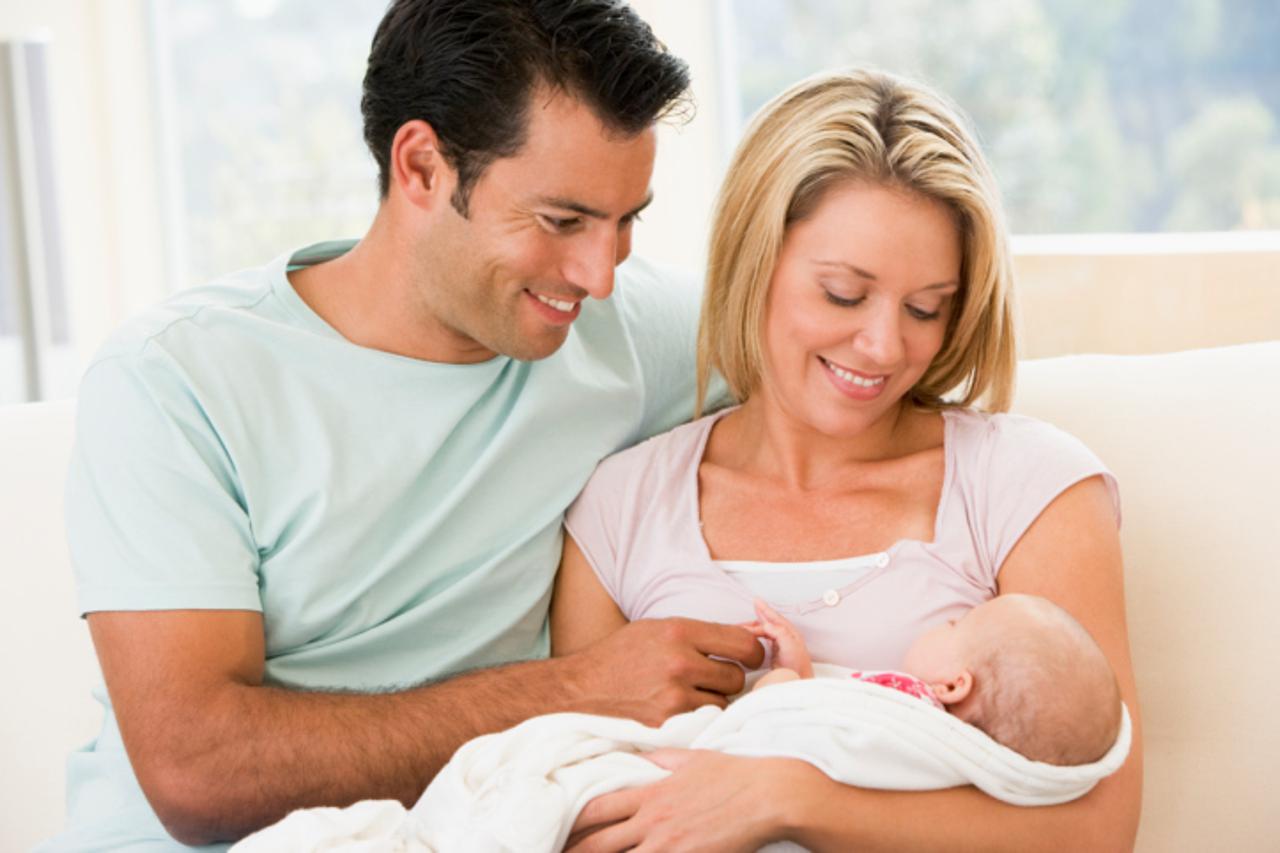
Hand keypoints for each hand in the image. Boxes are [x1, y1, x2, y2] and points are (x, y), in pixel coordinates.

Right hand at [562, 618, 764, 724]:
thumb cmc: (622, 655)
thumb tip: (753, 632)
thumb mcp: (658, 628)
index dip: (753, 651)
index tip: (751, 656)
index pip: (742, 642)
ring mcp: (674, 696)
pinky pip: (704, 721)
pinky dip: (698, 716)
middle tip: (710, 676)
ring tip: (687, 691)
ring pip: (723, 702)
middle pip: (737, 676)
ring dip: (713, 699)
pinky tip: (679, 708)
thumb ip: (702, 633)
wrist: (582, 689)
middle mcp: (679, 662)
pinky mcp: (668, 723)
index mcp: (679, 631)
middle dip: (729, 677)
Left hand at [566, 749, 806, 852]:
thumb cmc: (733, 773)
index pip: (596, 809)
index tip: (558, 830)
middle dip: (575, 852)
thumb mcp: (690, 758)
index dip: (572, 823)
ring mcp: (670, 845)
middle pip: (598, 844)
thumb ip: (658, 760)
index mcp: (650, 793)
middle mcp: (653, 822)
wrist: (770, 794)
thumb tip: (636, 756)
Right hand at [743, 599, 813, 677]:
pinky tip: (752, 635)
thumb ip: (779, 633)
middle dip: (756, 617)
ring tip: (743, 627)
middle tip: (745, 615)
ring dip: (754, 627)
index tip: (756, 601)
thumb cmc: (797, 666)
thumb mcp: (790, 646)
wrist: (799, 680)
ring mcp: (780, 643)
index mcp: (789, 632)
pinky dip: (756, 635)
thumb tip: (766, 624)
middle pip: (768, 622)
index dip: (764, 609)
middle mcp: (785, 636)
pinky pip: (764, 638)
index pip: (774, 617)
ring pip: (764, 630)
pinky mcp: (775, 652)